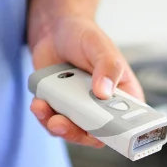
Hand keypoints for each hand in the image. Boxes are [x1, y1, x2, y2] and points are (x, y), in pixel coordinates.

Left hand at [29, 15, 143, 146]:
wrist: (54, 31)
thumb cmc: (84, 36)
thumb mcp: (100, 46)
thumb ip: (107, 67)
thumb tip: (104, 92)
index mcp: (123, 95)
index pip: (128, 122)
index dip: (119, 133)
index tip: (103, 131)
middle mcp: (103, 107)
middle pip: (96, 135)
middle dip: (76, 133)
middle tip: (60, 123)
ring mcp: (81, 110)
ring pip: (72, 132)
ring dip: (55, 126)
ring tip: (42, 107)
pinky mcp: (60, 109)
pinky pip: (52, 123)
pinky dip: (44, 116)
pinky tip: (38, 102)